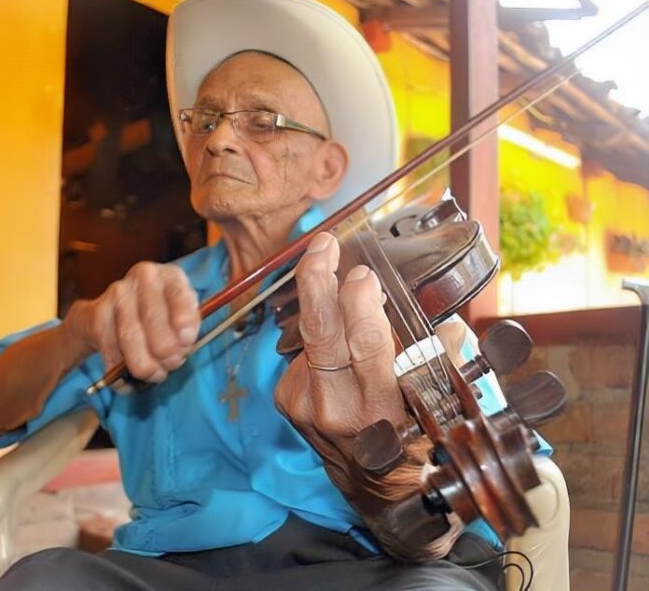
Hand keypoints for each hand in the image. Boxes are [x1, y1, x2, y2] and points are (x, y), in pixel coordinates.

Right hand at [65, 262, 199, 383]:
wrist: (113, 307)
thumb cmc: (160, 312)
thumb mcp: (182, 313)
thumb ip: (188, 325)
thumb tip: (183, 344)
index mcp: (169, 276)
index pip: (179, 295)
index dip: (184, 322)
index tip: (187, 343)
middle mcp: (142, 278)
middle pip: (153, 320)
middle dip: (166, 352)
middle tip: (172, 364)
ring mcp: (117, 293)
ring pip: (130, 339)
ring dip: (145, 365)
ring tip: (156, 374)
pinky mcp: (97, 314)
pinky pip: (111, 351)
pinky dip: (121, 373)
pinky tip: (130, 378)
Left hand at [275, 232, 463, 559]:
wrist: (377, 494)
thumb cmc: (416, 446)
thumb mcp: (441, 413)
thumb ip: (445, 366)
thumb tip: (450, 328)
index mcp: (380, 410)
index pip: (365, 347)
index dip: (360, 305)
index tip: (364, 274)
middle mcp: (336, 409)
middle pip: (319, 332)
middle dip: (317, 279)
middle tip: (325, 243)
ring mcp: (305, 406)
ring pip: (309, 337)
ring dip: (318, 298)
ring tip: (327, 263)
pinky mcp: (288, 401)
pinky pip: (303, 352)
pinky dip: (320, 333)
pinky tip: (334, 330)